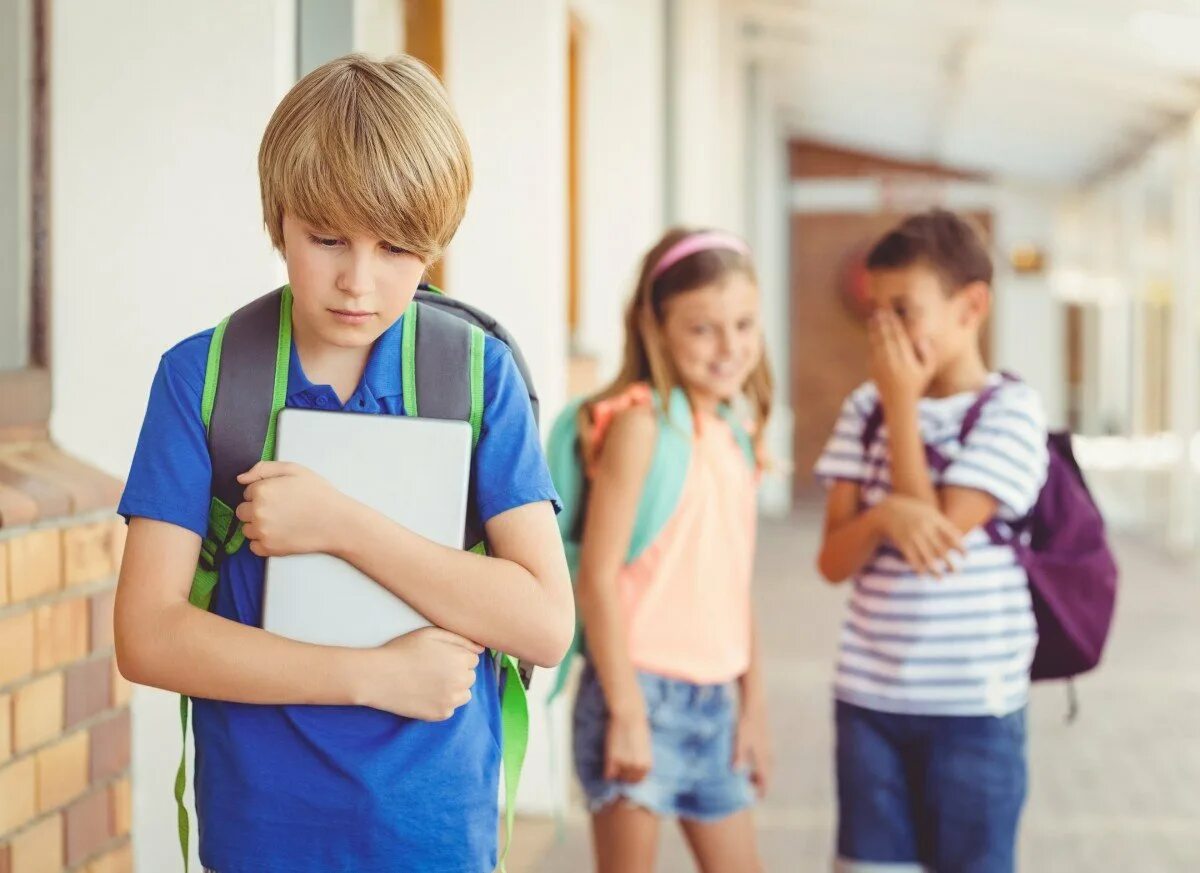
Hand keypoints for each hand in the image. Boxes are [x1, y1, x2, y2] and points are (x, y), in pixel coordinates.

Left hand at [235, 461, 349, 556]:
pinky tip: (280, 535)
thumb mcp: (294, 470)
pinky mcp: (268, 548)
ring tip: (282, 523)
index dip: (264, 492)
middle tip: (280, 510)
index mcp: (262, 490)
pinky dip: (263, 542)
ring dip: (258, 526)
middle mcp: (257, 511)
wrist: (337, 522)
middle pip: (243, 511)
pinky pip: (254, 546)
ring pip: (247, 529)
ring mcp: (261, 532)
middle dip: (257, 509)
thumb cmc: (318, 493)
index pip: (248, 492)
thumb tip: (240, 479)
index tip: (281, 496)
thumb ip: (263, 469)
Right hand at [357, 627, 482, 720]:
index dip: (456, 656)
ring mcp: (451, 700)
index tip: (439, 657)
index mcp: (460, 660)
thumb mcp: (431, 634)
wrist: (379, 676)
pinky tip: (425, 694)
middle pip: (469, 677)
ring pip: (464, 694)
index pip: (472, 659)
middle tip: (433, 670)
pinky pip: (450, 708)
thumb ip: (460, 639)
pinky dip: (442, 703)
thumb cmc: (403, 650)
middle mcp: (460, 681)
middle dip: (457, 672)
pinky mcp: (440, 715)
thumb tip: (481, 649)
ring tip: (430, 683)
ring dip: (454, 689)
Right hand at [604, 706, 652, 783]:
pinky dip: (607, 770)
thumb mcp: (644, 747)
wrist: (629, 714)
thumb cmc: (638, 727)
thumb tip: (635, 768)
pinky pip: (608, 773)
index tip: (627, 771)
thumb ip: (641, 760)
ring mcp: (624, 765)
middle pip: (628, 780)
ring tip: (614, 759)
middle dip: (623, 775)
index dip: (632, 776)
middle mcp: (637, 767)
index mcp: (647, 765)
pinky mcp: (612, 759)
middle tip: (619, 766)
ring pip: (617, 777)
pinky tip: (608, 760)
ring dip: (615, 772)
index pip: (639, 780)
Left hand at [733, 702, 771, 798]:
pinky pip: (763, 757)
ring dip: (759, 773)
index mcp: (762, 757)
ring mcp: (767, 746)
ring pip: (765, 765)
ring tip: (749, 778)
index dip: (761, 790)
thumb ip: (738, 756)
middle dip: (759, 783)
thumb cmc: (745, 723)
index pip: (764, 779)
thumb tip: (736, 772)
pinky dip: (758, 764)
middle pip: (765, 774)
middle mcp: (767, 754)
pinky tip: (750, 761)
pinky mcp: (764, 740)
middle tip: (751, 791)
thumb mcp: (739, 740)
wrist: (754, 705)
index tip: (757, 799)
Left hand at [869, 310, 935, 406]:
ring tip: (873, 317)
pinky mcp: (873, 370)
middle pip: (887, 339)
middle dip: (883, 324)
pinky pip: (871, 352)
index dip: (896, 325)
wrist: (899, 403)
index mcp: (907, 362)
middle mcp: (893, 364)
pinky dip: (871, 341)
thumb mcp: (928, 370)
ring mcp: (881, 367)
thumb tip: (922, 338)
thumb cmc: (916, 384)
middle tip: (881, 310)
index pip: (900, 338)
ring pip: (877, 344)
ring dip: (875, 329)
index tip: (893, 314)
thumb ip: (929, 353)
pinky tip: (872, 331)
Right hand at [876, 495, 963, 576]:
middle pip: (941, 549)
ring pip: (927, 557)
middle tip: (957, 573)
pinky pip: (912, 558)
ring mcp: (914, 536)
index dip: (960, 547)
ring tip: (940, 579)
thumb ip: (944, 523)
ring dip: (934, 570)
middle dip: (950, 563)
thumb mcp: (929, 512)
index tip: (966, 557)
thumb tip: (960, 536)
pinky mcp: (903, 542)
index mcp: (934, 520)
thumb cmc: (913, 511)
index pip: (952, 536)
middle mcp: (925, 528)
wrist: (887, 510)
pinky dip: (918, 568)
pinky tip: (923, 575)